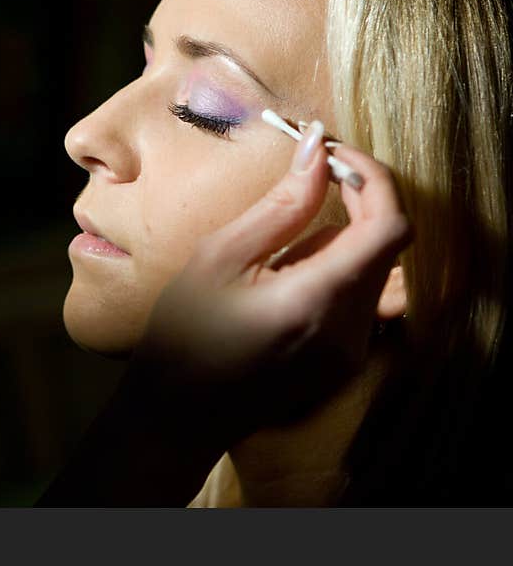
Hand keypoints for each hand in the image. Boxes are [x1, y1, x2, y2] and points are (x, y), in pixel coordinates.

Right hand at [134, 123, 412, 446]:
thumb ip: (280, 205)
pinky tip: (280, 284)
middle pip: (385, 247)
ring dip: (339, 242)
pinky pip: (358, 300)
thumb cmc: (183, 335)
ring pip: (372, 271)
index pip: (389, 227)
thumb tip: (318, 150)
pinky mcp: (344, 364)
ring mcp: (350, 354)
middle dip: (354, 206)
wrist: (177, 415)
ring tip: (275, 253)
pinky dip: (332, 273)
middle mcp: (348, 333)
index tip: (335, 156)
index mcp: (316, 302)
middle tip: (305, 182)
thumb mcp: (219, 258)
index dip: (373, 181)